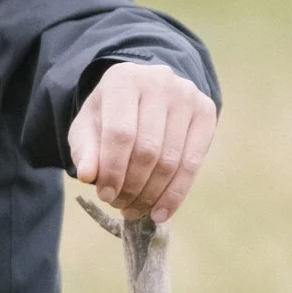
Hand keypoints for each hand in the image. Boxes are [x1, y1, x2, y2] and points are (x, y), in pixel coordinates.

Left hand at [68, 64, 217, 224]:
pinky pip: (193, 162)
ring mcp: (187, 95)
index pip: (120, 134)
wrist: (143, 94)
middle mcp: (159, 82)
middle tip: (120, 206)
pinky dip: (176, 193)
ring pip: (171, 159)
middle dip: (132, 186)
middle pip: (148, 149)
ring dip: (152, 194)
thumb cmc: (109, 115)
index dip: (113, 170)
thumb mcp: (87, 129)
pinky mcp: (207, 111)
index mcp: (123, 80)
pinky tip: (161, 212)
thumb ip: (85, 150)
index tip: (105, 196)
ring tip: (136, 210)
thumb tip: (87, 176)